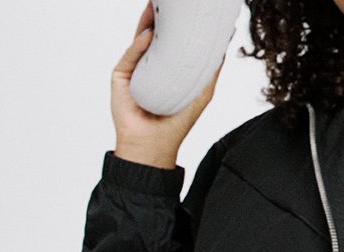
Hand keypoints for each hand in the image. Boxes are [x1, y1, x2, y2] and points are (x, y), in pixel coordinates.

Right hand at [111, 1, 225, 168]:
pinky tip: (149, 35)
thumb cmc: (177, 123)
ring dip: (147, 22)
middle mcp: (150, 66)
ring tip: (156, 6)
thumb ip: (210, 72)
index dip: (178, 25)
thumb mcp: (201, 93)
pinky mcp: (121, 77)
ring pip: (140, 40)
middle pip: (155, 35)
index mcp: (168, 68)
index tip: (189, 11)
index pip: (173, 40)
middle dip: (161, 17)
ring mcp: (134, 69)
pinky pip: (130, 57)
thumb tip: (223, 49)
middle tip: (171, 3)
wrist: (153, 145)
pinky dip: (138, 46)